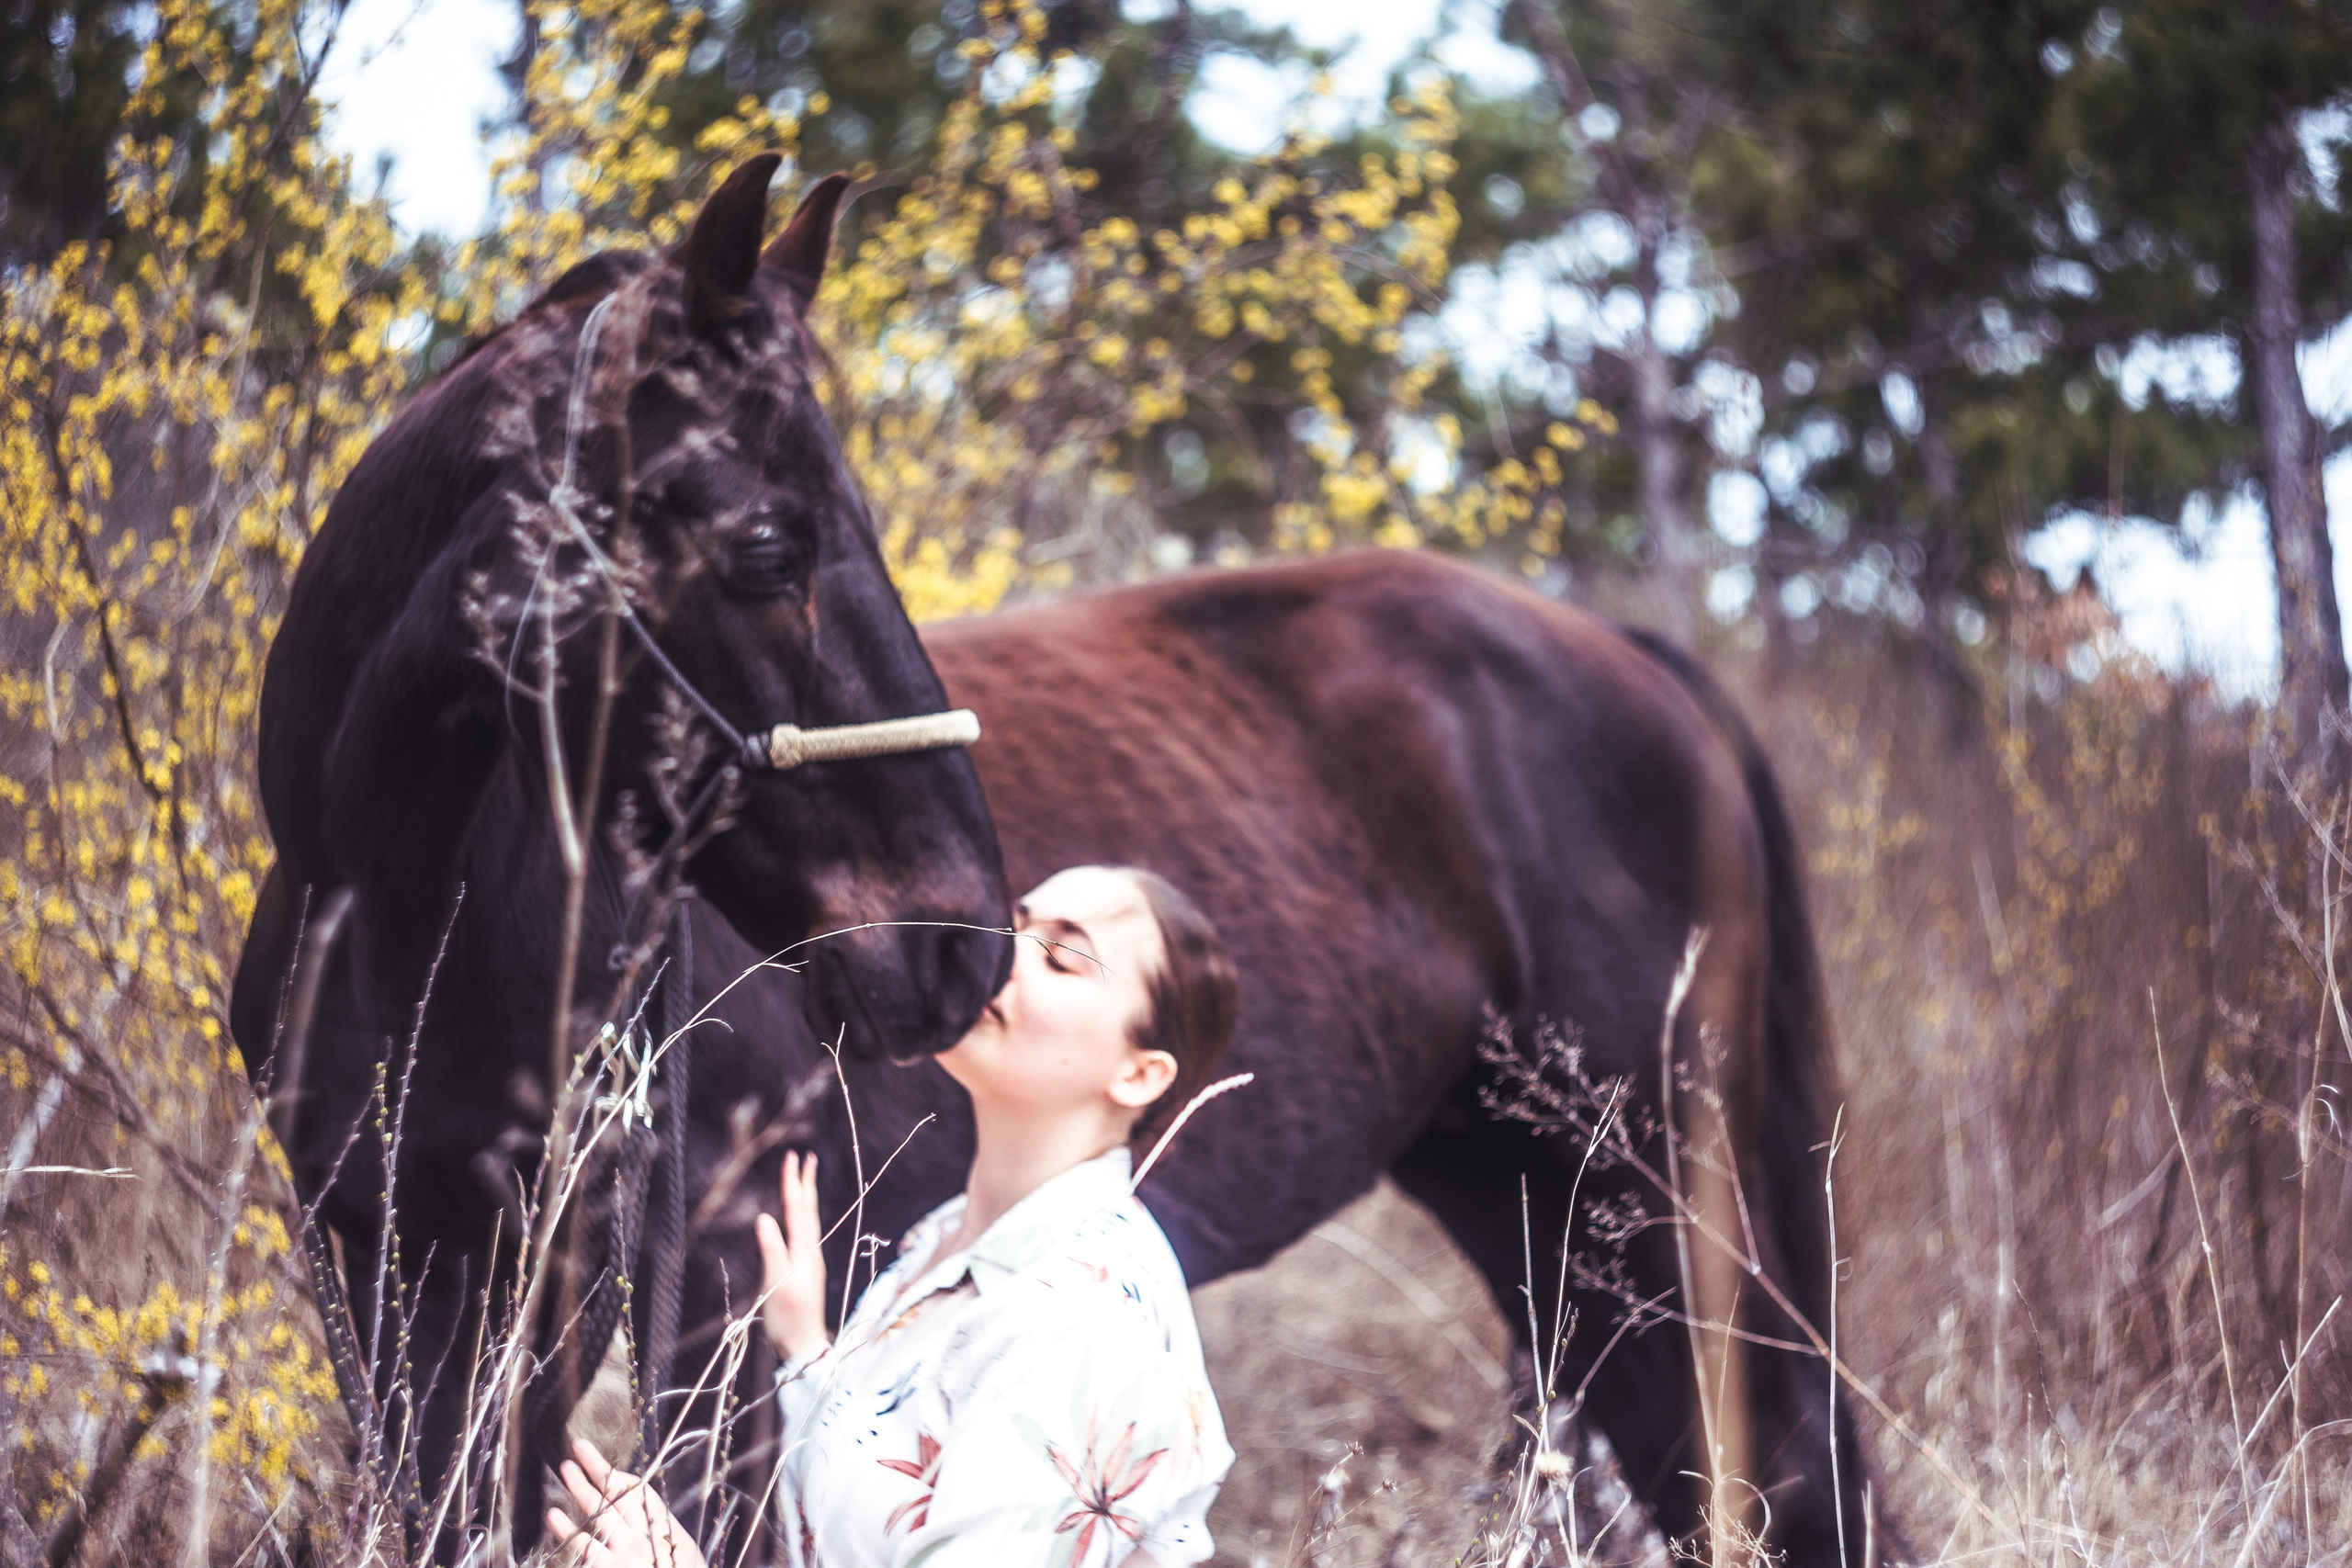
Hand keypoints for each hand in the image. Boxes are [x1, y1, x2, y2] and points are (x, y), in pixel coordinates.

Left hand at [546, 1439, 706, 1567]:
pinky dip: (569, 1531)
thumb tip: (642, 1512)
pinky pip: (586, 1548)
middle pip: (618, 1495)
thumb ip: (661, 1533)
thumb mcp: (681, 1553)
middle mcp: (644, 1537)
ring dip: (582, 1489)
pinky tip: (555, 1516)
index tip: (603, 1463)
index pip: (640, 1494)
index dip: (620, 1477)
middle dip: (597, 1469)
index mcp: (663, 1529)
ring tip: (565, 1469)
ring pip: (600, 1514)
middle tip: (577, 1448)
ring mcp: (626, 1554)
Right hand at [756, 1150, 829, 1362]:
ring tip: (804, 1178)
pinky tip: (800, 1218)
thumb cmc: (789, 1319)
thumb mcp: (776, 1284)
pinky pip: (805, 1233)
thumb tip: (764, 1218)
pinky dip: (802, 1216)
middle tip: (806, 1157)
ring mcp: (810, 1261)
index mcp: (804, 1252)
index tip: (793, 1158)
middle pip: (808, 1211)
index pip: (798, 1210)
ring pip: (808, 1221)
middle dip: (805, 1183)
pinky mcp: (805, 1270)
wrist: (804, 1346)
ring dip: (806, 1197)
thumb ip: (773, 1250)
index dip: (794, 1183)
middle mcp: (810, 1252)